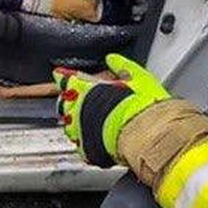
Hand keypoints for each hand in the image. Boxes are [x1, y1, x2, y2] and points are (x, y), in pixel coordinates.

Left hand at [54, 53, 169, 167]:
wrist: (146, 135)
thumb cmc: (142, 107)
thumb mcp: (137, 77)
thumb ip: (122, 65)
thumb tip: (112, 59)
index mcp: (87, 89)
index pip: (67, 80)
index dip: (64, 77)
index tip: (60, 75)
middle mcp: (78, 109)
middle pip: (64, 103)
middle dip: (69, 100)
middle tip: (79, 100)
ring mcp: (79, 130)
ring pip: (68, 124)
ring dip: (75, 121)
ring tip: (88, 121)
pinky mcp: (86, 149)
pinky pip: (79, 144)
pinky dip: (85, 141)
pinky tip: (95, 140)